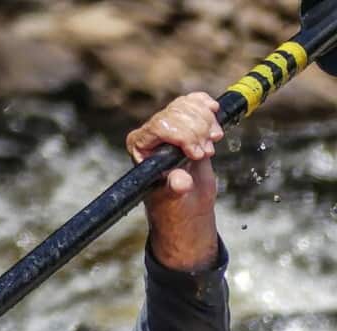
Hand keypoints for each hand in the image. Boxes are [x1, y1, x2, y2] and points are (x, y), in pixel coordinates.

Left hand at [126, 92, 221, 270]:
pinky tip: (214, 111)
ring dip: (206, 121)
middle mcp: (150, 133)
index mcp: (139, 147)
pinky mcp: (186, 124)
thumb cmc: (173, 205)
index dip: (183, 135)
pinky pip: (194, 102)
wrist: (187, 205)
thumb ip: (175, 188)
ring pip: (188, 106)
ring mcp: (169, 126)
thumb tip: (180, 181)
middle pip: (177, 113)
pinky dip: (206, 105)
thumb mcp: (174, 199)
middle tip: (206, 153)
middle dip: (197, 130)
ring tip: (211, 143)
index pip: (160, 126)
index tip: (198, 154)